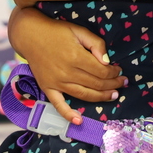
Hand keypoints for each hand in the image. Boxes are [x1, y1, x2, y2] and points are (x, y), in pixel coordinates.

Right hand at [8, 9, 124, 124]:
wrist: (30, 35)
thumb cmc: (56, 31)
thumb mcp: (79, 30)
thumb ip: (95, 44)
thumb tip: (107, 61)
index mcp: (76, 57)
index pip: (101, 71)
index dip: (113, 73)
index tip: (119, 71)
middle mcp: (67, 73)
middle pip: (95, 84)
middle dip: (112, 85)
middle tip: (122, 83)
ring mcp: (56, 83)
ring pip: (83, 94)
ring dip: (101, 97)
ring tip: (113, 96)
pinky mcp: (47, 88)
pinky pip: (58, 104)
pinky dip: (68, 114)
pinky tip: (79, 121)